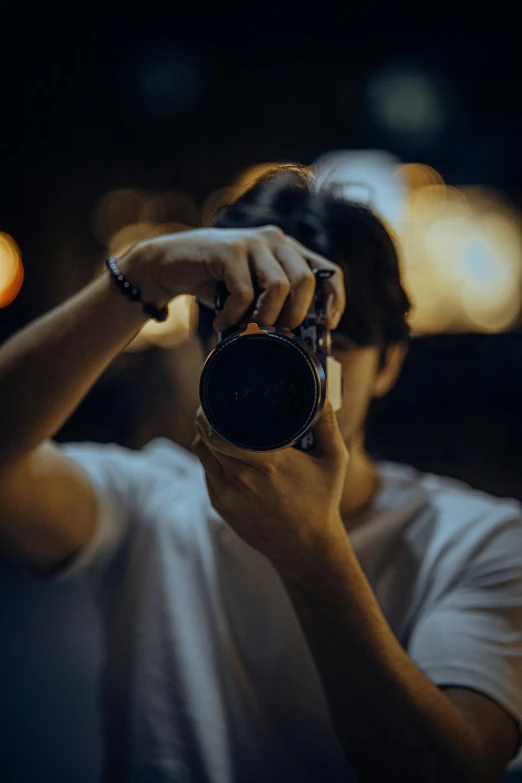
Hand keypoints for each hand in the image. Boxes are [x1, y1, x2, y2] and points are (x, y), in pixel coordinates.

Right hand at [121, 226, 344, 330]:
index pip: (328, 271)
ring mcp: (252, 241)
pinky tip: (221, 323)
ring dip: (264, 318)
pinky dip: (234, 315)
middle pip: (306, 281)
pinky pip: (244, 292)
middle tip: (276, 334)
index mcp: (288, 249)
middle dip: (295, 316)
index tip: (328, 326)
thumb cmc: (215, 283)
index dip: (334, 299)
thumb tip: (302, 337)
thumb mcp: (253, 292)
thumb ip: (276, 302)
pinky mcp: (228, 249)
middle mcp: (275, 240)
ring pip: (278, 286)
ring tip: (245, 328)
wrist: (168, 265)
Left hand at [191, 396, 348, 569]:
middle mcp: (241, 478)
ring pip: (202, 454)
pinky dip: (211, 458)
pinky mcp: (220, 505)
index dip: (210, 412)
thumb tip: (320, 393)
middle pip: (205, 438)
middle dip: (206, 419)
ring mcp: (227, 494)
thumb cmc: (320, 501)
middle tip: (214, 405)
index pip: (219, 432)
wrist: (304, 547)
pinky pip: (206, 471)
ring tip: (216, 425)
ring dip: (205, 437)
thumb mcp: (333, 460)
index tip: (214, 397)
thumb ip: (327, 424)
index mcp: (267, 463)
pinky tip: (222, 450)